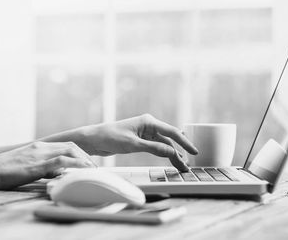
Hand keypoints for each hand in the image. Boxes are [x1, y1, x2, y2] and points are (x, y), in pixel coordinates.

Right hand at [0, 141, 95, 189]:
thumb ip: (45, 166)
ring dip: (83, 159)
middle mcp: (42, 147)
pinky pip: (60, 162)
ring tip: (92, 169)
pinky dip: (74, 164)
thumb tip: (59, 172)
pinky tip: (82, 169)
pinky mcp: (36, 165)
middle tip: (93, 166)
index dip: (80, 153)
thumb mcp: (29, 165)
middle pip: (71, 147)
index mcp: (40, 146)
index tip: (88, 161)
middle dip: (85, 155)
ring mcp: (39, 155)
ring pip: (68, 151)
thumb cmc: (7, 170)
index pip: (66, 145)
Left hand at [79, 114, 197, 170]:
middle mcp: (149, 125)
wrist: (94, 139)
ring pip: (164, 144)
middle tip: (187, 164)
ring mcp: (145, 133)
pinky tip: (171, 158)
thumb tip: (172, 152)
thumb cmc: (111, 137)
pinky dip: (164, 153)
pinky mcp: (141, 140)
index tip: (194, 151)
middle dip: (179, 151)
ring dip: (172, 154)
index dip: (184, 142)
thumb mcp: (133, 144)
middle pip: (169, 139)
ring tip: (181, 165)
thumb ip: (154, 148)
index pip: (171, 132)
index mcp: (149, 121)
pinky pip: (157, 147)